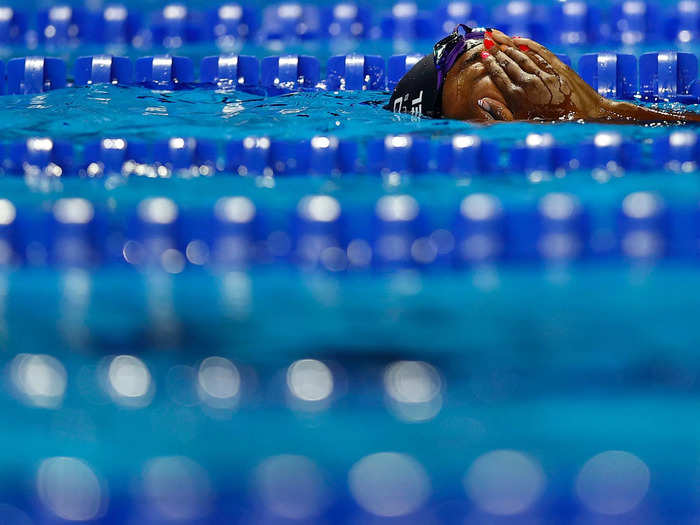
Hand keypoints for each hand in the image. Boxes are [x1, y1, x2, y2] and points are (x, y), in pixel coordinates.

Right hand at [481, 32, 604, 120]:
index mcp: (519, 98)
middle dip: (497, 52)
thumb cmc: (552, 126)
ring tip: (500, 40)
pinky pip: (539, 52)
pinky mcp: (558, 68)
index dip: (491, 64)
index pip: (500, 76)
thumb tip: (482, 101)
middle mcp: (529, 83)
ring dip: (509, 47)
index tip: (483, 54)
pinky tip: (521, 40)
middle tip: (488, 42)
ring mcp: (544, 74)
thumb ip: (501, 113)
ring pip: (522, 56)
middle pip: (509, 63)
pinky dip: (529, 44)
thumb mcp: (523, 125)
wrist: (586, 118)